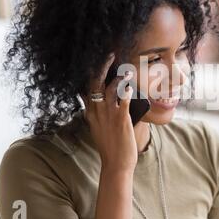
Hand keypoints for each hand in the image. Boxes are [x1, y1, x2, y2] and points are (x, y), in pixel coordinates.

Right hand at [80, 53, 136, 172]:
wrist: (116, 164)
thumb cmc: (111, 146)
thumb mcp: (99, 128)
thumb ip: (99, 114)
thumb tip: (104, 101)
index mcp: (91, 113)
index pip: (86, 87)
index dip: (91, 72)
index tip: (95, 60)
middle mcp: (97, 112)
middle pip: (95, 83)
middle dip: (101, 66)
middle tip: (109, 54)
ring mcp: (108, 115)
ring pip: (110, 88)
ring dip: (119, 76)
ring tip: (127, 70)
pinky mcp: (121, 120)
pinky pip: (123, 100)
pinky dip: (127, 90)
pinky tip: (131, 84)